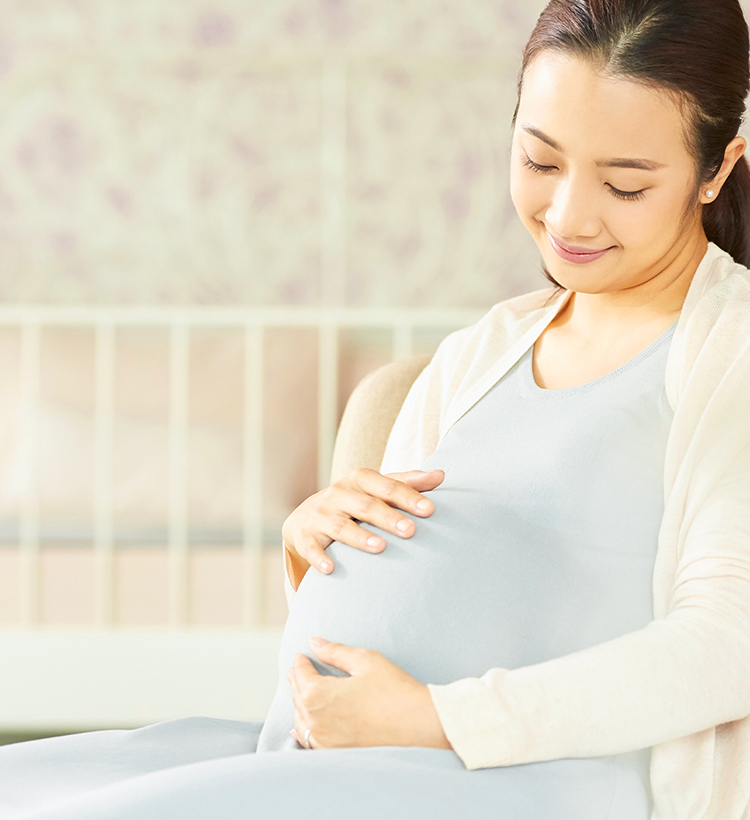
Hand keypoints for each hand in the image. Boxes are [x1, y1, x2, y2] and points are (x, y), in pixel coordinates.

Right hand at [282, 468, 444, 577]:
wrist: (308, 516)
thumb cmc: (356, 501)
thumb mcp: (378, 488)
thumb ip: (408, 483)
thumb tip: (442, 476)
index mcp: (361, 480)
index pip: (387, 486)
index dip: (409, 497)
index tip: (430, 509)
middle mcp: (340, 494)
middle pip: (366, 505)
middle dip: (389, 518)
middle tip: (411, 531)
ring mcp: (321, 515)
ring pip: (341, 526)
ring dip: (360, 538)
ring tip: (380, 547)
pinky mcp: (306, 537)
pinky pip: (312, 547)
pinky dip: (320, 558)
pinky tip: (331, 569)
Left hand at [286, 637, 451, 750]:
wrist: (417, 725)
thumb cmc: (393, 689)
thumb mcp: (365, 660)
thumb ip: (335, 651)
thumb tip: (314, 642)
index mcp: (318, 694)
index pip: (301, 674)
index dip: (300, 662)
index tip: (300, 655)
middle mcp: (315, 720)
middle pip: (297, 696)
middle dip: (297, 680)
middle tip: (297, 670)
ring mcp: (324, 741)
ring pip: (301, 720)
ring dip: (299, 704)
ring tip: (301, 692)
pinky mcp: (335, 753)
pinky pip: (309, 740)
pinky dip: (304, 729)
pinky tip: (303, 726)